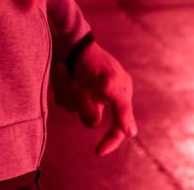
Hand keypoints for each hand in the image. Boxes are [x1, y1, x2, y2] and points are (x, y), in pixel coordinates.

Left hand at [54, 41, 137, 156]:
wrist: (68, 42)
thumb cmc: (92, 61)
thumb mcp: (110, 85)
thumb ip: (122, 110)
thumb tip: (131, 134)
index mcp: (120, 93)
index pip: (119, 127)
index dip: (111, 141)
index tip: (97, 151)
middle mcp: (104, 96)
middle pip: (90, 118)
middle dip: (82, 103)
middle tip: (78, 85)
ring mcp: (87, 93)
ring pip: (74, 110)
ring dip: (69, 93)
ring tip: (68, 76)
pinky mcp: (72, 90)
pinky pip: (64, 101)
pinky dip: (61, 90)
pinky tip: (63, 74)